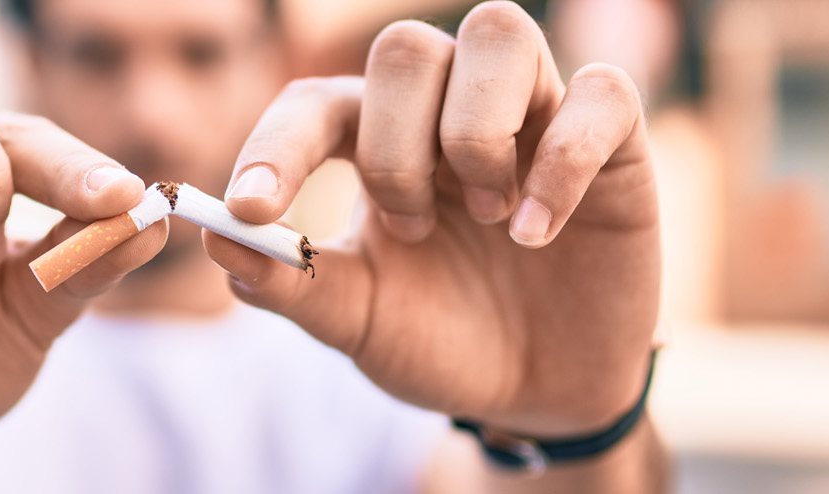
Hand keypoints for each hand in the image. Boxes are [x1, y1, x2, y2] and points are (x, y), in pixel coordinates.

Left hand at [207, 1, 658, 436]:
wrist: (535, 395)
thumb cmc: (439, 341)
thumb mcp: (357, 321)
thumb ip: (289, 281)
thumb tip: (213, 236)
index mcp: (376, 142)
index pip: (314, 103)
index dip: (276, 146)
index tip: (250, 207)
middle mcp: (449, 110)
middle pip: (404, 49)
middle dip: (394, 146)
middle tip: (412, 229)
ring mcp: (533, 116)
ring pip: (498, 32)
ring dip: (474, 131)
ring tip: (488, 219)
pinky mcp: (615, 143)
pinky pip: (602, 92)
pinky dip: (563, 159)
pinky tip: (539, 233)